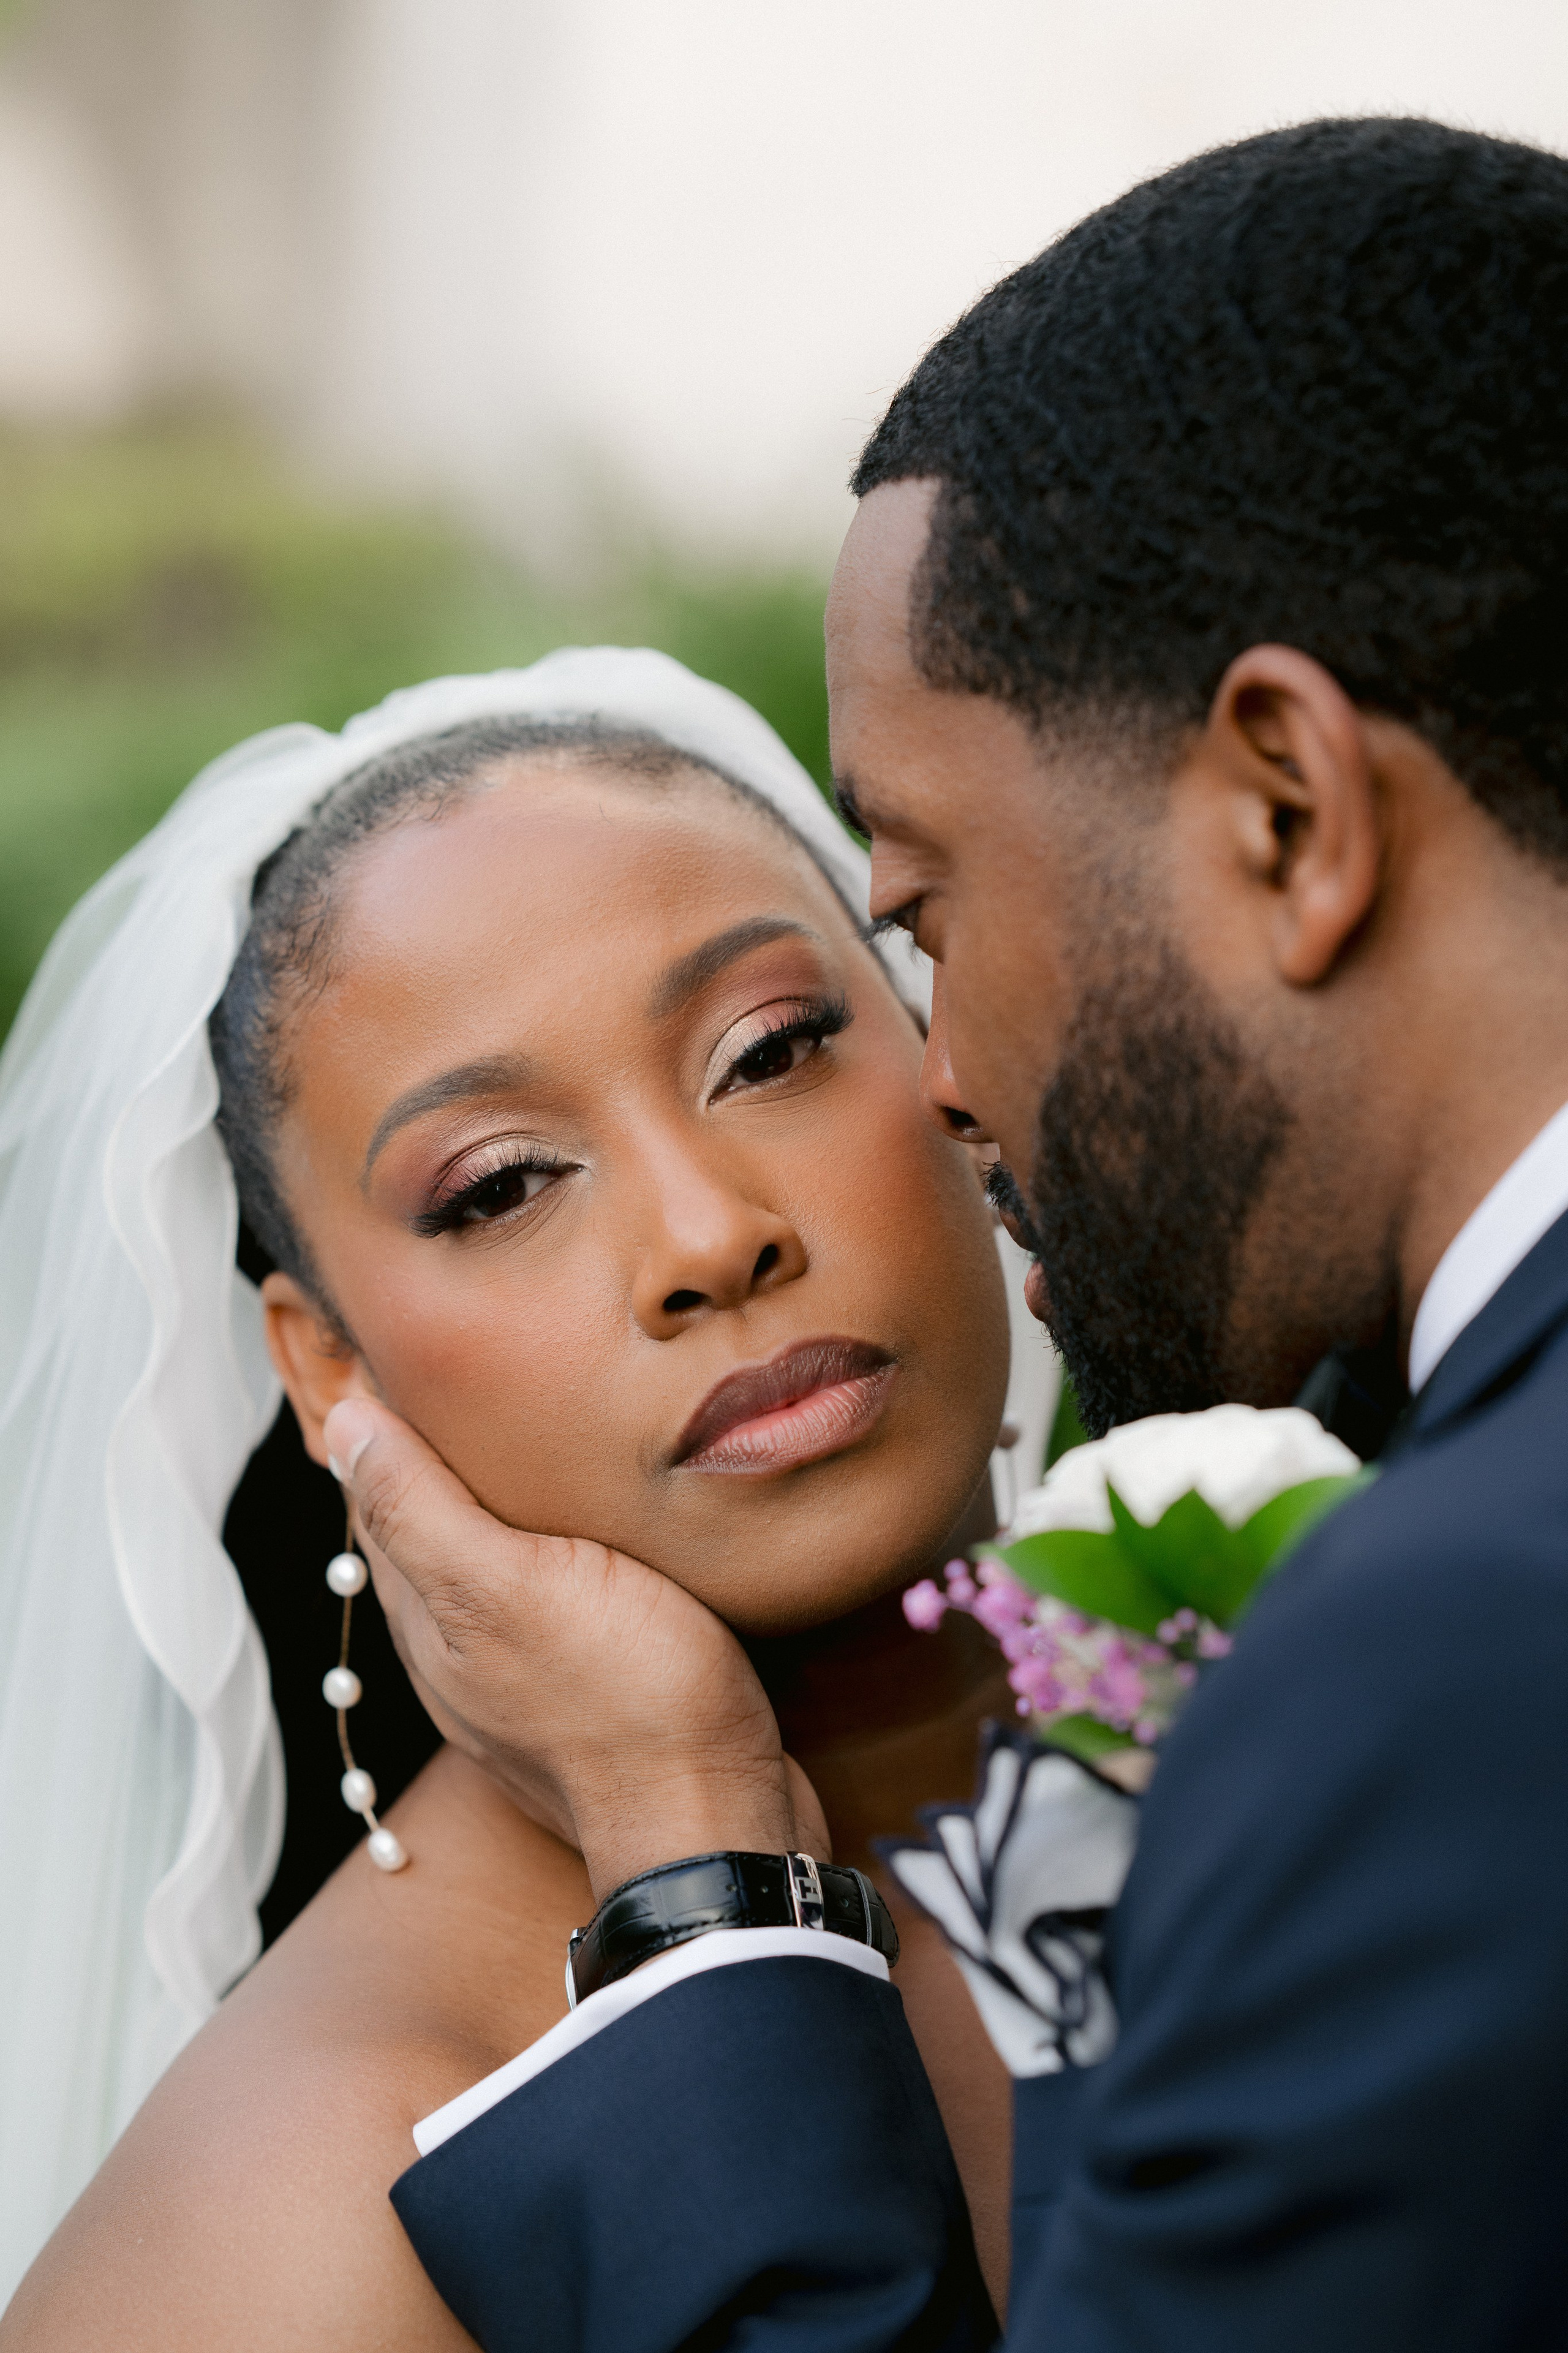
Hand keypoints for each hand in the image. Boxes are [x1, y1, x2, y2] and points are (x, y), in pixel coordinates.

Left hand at [322, 1397, 828, 1902]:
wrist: (720, 1828)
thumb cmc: (627, 1699)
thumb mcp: (511, 1585)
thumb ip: (423, 1509)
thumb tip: (345, 1423)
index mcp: (432, 1623)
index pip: (380, 1503)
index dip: (387, 1425)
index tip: (409, 1351)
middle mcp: (466, 1657)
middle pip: (434, 1537)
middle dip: (443, 1460)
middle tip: (475, 1371)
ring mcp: (533, 1684)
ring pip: (501, 1572)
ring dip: (511, 1508)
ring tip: (546, 1432)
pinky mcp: (602, 1696)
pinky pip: (563, 1606)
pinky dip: (567, 1554)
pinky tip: (610, 1531)